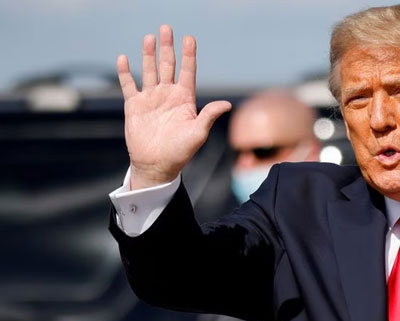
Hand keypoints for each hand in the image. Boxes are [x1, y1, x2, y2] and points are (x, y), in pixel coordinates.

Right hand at [116, 25, 231, 189]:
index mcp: (185, 99)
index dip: (188, 55)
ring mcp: (151, 99)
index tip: (189, 38)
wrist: (157, 165)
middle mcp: (168, 95)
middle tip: (166, 28)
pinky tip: (124, 58)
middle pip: (168, 65)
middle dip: (168, 47)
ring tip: (149, 37)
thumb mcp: (197, 133)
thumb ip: (209, 116)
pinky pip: (129, 85)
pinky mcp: (134, 106)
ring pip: (149, 70)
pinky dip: (125, 72)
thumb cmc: (180, 151)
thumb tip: (227, 104)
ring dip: (148, 54)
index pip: (187, 71)